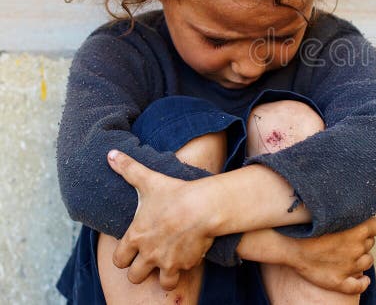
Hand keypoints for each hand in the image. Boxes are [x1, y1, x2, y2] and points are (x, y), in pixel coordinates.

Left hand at [106, 149, 213, 289]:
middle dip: (141, 270)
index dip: (124, 256)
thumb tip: (110, 154)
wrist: (204, 207)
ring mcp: (168, 262)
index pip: (119, 260)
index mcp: (136, 238)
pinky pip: (184, 272)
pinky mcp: (187, 264)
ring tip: (171, 263)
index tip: (133, 248)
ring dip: (165, 275)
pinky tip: (190, 252)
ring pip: (162, 282)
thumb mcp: (149, 180)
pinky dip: (187, 265)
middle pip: (135, 277)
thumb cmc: (174, 193)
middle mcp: (149, 255)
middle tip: (151, 257)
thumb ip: (128, 169)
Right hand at [283, 217, 375, 293]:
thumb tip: (359, 213)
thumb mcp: (332, 213)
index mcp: (357, 230)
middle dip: (362, 240)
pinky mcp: (339, 281)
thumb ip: (348, 213)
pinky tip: (362, 279)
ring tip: (349, 254)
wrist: (288, 244)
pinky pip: (359, 285)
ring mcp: (349, 266)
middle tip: (347, 238)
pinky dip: (363, 282)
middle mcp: (356, 248)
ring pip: (368, 261)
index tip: (360, 226)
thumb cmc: (308, 224)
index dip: (369, 226)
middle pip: (370, 243)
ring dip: (362, 258)